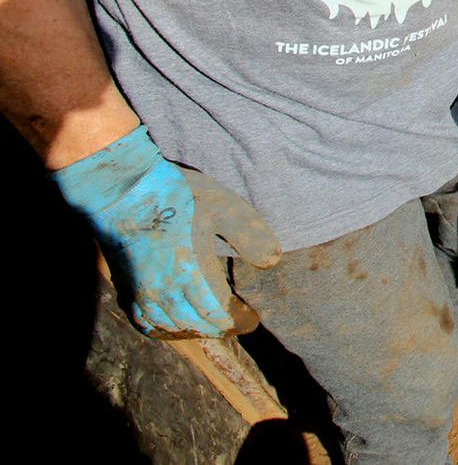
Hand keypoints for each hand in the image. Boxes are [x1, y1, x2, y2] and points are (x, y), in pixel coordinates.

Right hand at [53, 126, 280, 337]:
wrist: (122, 189)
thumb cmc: (177, 195)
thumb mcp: (223, 207)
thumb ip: (250, 236)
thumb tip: (272, 262)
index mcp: (191, 274)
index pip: (218, 312)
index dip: (237, 320)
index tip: (252, 320)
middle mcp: (164, 290)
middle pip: (194, 324)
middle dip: (217, 328)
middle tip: (234, 324)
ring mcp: (141, 291)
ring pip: (168, 327)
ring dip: (191, 331)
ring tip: (208, 326)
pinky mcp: (124, 286)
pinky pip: (142, 321)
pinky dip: (160, 330)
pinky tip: (170, 326)